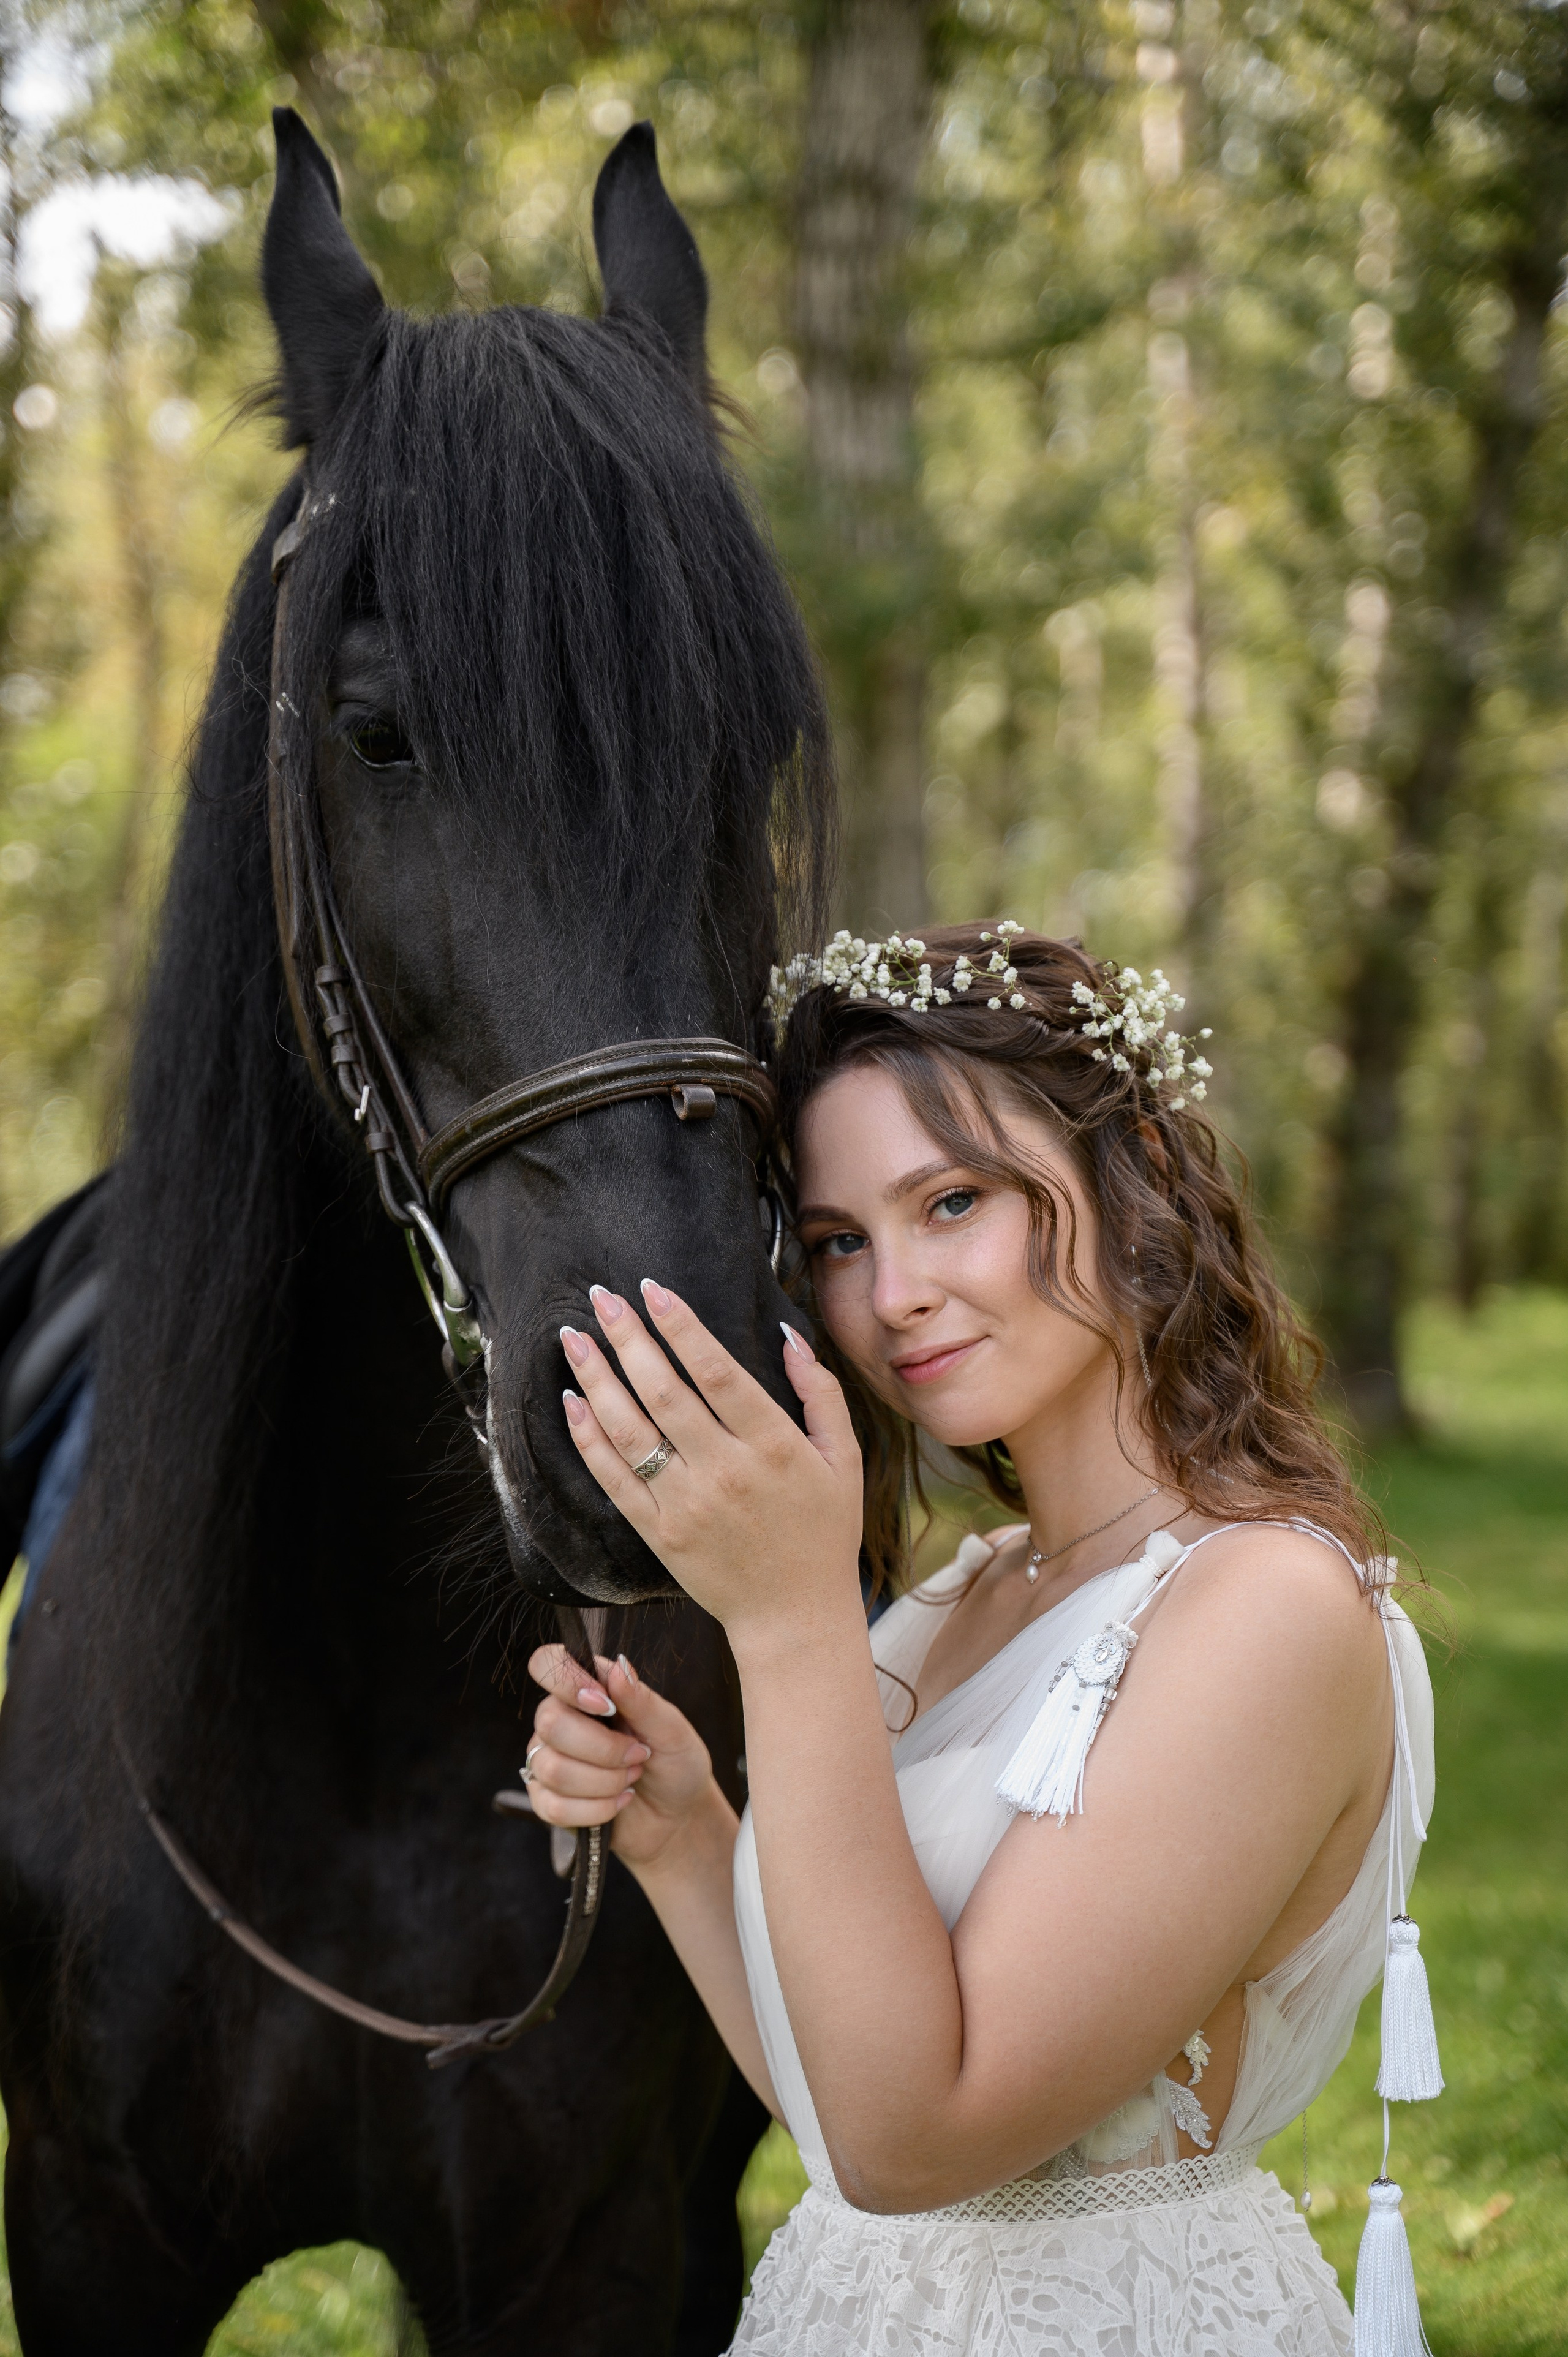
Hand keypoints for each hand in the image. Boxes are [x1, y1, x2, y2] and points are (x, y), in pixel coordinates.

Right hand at [523, 1646, 717, 1873]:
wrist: (677, 1816)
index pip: (546, 1663)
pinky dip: (597, 1809)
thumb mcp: (671, 1730)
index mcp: (587, 1689)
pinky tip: (619, 1803)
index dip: (567, 1682)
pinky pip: (554, 1807)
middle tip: (638, 1756)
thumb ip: (641, 1700)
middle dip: (604, 1749)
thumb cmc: (675, 1764)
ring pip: (554, 1769)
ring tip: (632, 1779)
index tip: (606, 1706)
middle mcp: (560, 1719)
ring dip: (606, 1782)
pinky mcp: (547, 1801)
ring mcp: (548, 1760)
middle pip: (551, 1723)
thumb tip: (617, 1666)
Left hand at [557, 1282, 863, 1640]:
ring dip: (596, 1380)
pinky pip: (614, 1480)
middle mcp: (726, 1472)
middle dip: (627, 1338)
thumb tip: (786, 1333)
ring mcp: (688, 1506)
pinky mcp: (660, 1535)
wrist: (795, 1616)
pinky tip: (573, 1403)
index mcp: (774, 1447)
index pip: (717, 1372)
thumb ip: (820, 1392)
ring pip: (630, 1432)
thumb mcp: (843, 1458)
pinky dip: (589, 1440)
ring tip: (572, 1339)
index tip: (651, 1289)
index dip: (681, 1327)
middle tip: (600, 1297)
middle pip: (664, 1393)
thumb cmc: (823, 1532)